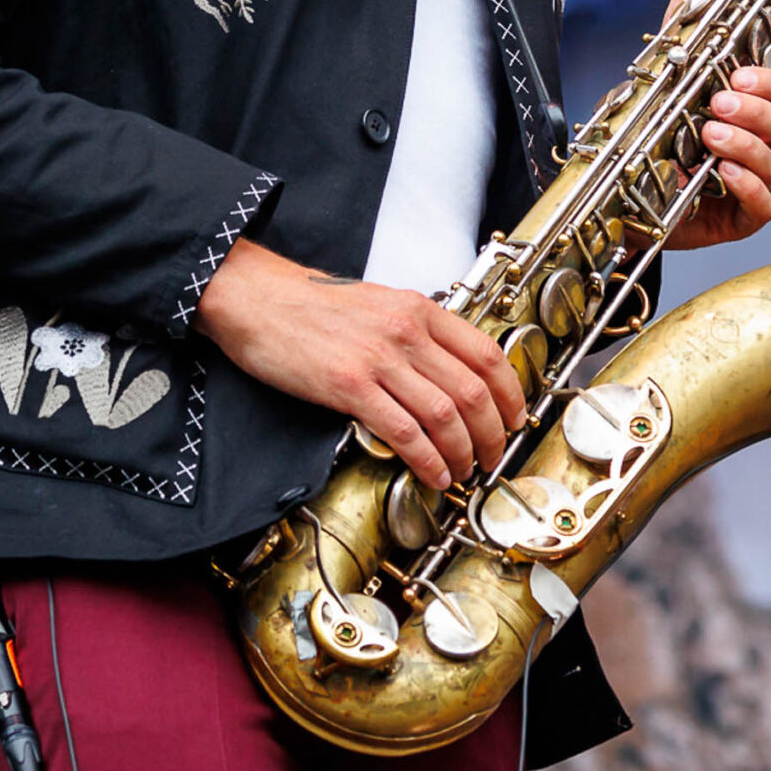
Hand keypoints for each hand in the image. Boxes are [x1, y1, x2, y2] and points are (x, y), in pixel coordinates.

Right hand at [192, 240, 525, 489]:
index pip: (487, 354)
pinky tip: (431, 473)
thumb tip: (447, 372)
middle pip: (473, 391)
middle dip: (492, 434)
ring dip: (463, 453)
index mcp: (419, 309)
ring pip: (445, 415)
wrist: (256, 297)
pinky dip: (427, 459)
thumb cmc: (311, 304)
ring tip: (463, 472)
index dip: (509, 394)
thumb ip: (416, 332)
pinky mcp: (349, 385)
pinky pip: (404, 431)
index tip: (513, 417)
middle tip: (492, 456)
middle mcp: (406, 331)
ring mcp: (379, 358)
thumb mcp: (379, 304)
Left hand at [660, 0, 770, 251]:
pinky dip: (748, 186)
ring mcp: (752, 182)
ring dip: (746, 143)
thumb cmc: (651, 145)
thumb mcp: (658, 83)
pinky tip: (724, 173)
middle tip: (720, 103)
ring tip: (711, 135)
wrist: (624, 202)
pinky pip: (763, 206)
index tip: (739, 75)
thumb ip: (679, 33)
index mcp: (746, 113)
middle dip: (758, 109)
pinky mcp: (741, 218)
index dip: (770, 82)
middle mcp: (756, 145)